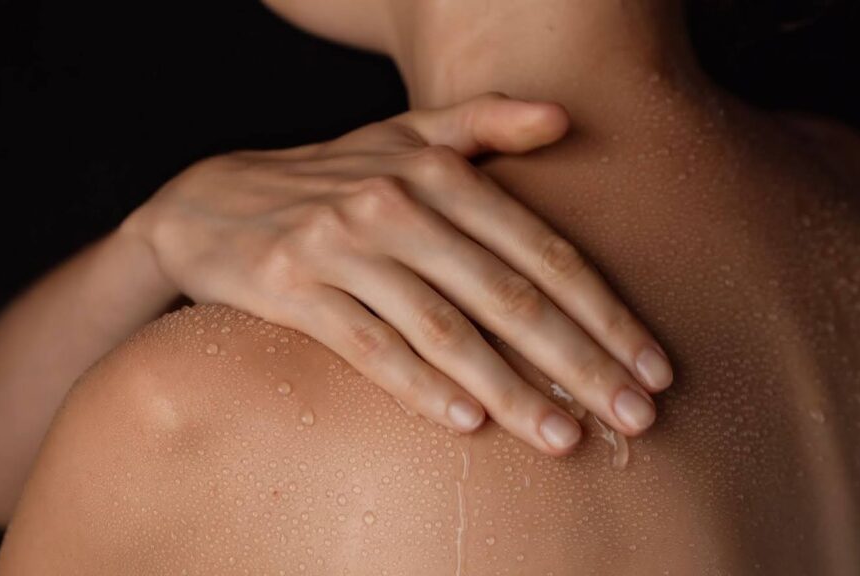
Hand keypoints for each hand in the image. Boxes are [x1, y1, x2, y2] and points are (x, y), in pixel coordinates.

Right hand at [122, 91, 671, 455]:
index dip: (604, 312)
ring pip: (443, 329)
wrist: (208, 204)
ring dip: (510, 391)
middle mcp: (393, 203)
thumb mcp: (401, 136)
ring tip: (563, 439)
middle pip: (506, 296)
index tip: (651, 366)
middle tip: (633, 418)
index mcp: (435, 170)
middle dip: (579, 363)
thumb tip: (565, 119)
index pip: (540, 250)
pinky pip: (369, 347)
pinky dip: (419, 387)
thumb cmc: (328, 178)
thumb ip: (483, 122)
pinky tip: (467, 424)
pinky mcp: (293, 288)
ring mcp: (340, 247)